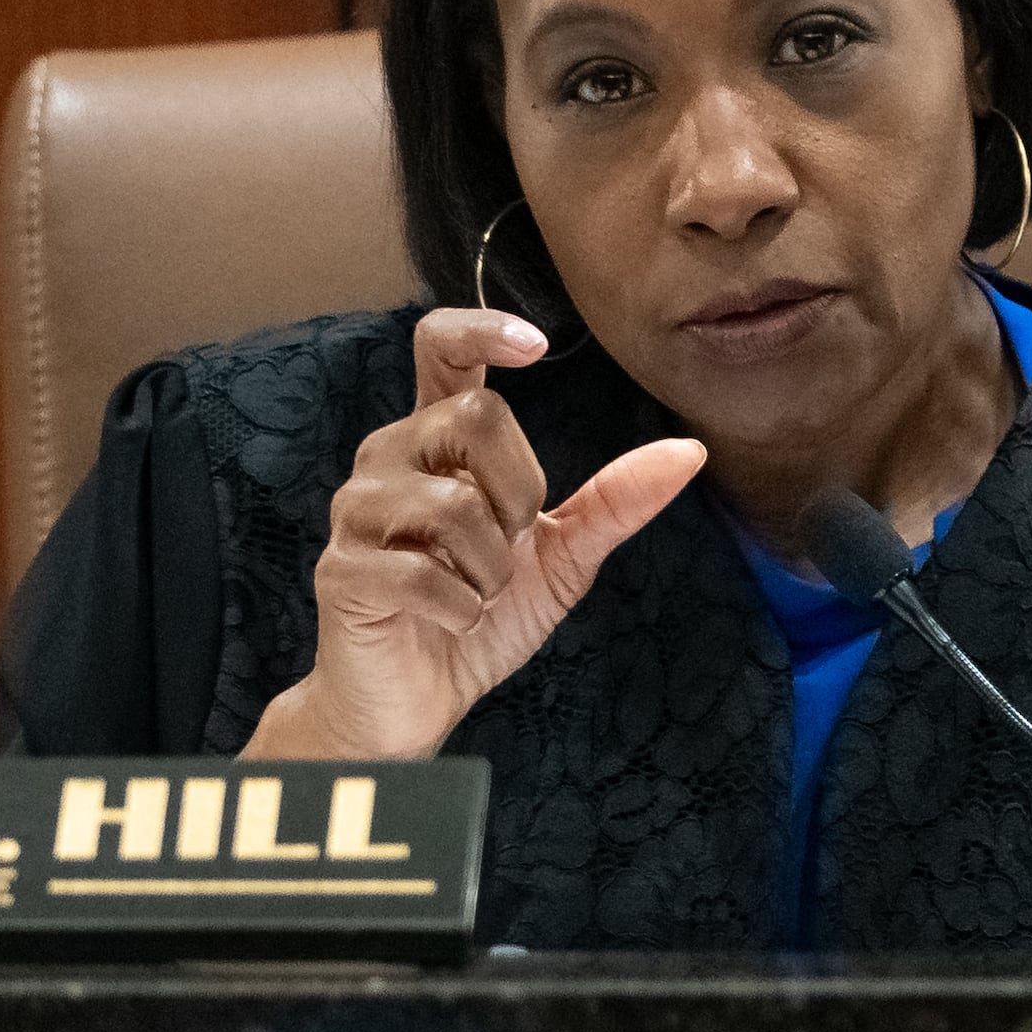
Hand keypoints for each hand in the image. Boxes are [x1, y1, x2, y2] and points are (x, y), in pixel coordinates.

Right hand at [241, 308, 706, 760]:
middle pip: (472, 417)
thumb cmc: (480, 617)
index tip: (535, 346)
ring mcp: (357, 510)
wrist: (420, 702)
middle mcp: (389, 456)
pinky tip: (450, 621)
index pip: (441, 348)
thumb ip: (615, 501)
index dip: (482, 328)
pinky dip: (460, 610)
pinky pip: (423, 574)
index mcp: (437, 440)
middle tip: (510, 546)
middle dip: (518, 494)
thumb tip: (689, 452)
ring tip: (473, 592)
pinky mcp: (342, 569)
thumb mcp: (562, 557)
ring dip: (490, 570)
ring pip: (452, 504)